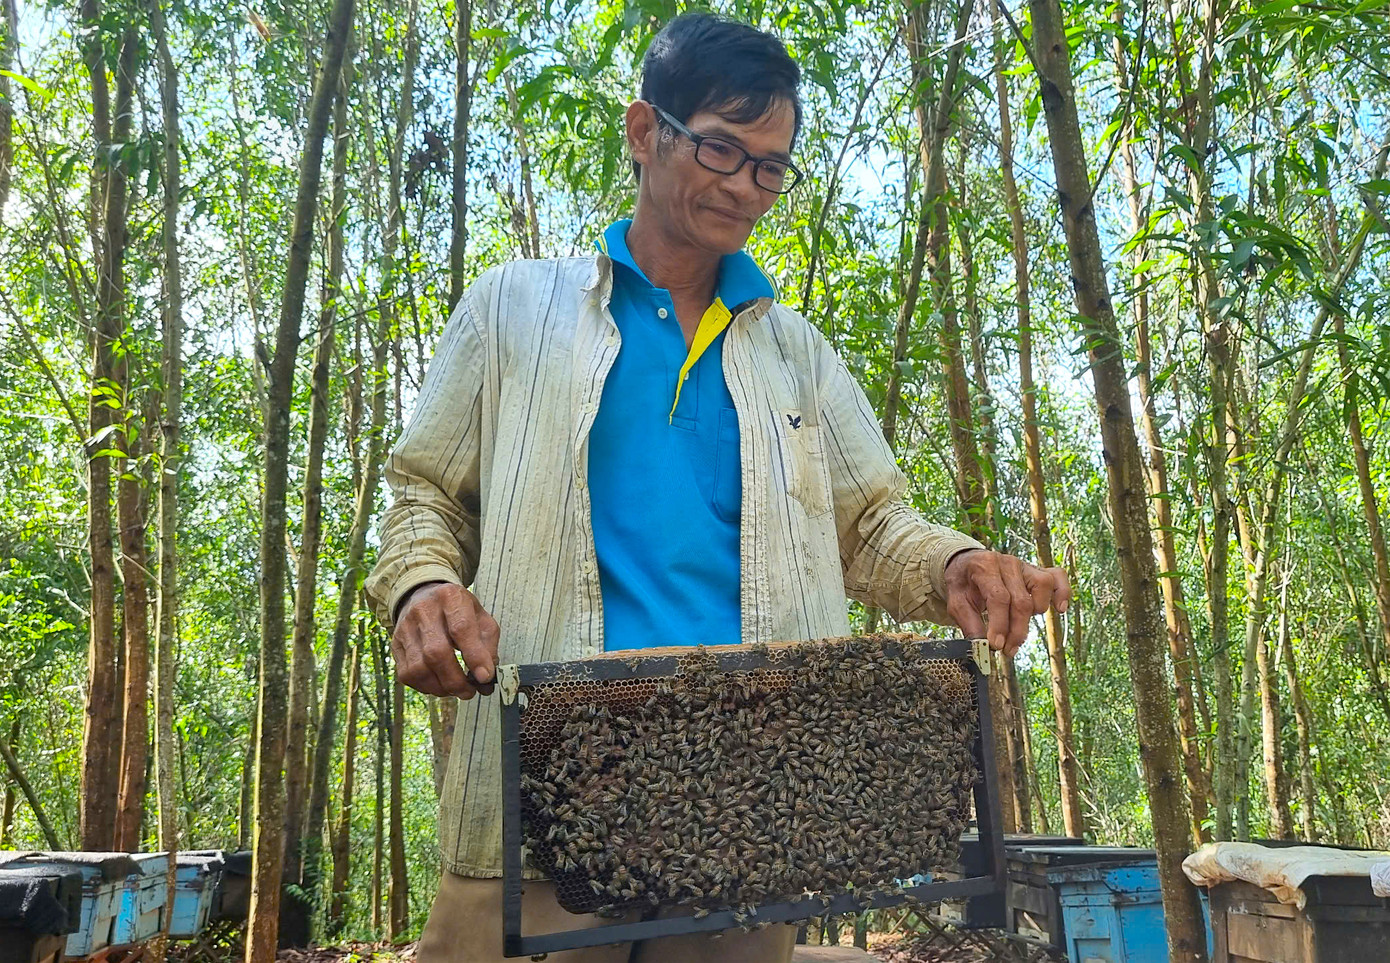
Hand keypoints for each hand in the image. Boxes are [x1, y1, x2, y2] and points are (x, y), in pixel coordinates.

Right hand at [392, 581, 499, 697]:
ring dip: (440, 687)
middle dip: (455, 680)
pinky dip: (425, 687)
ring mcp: (405, 628)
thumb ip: (488, 645)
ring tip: (455, 690)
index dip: (474, 656)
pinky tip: (439, 685)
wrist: (424, 596)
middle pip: (436, 652)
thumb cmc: (457, 610)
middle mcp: (423, 610)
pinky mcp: (395, 644)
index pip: (461, 628)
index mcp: (450, 597)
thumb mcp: (480, 617)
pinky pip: (406, 674)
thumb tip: (486, 677)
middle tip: (469, 691)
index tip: (485, 677)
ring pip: (418, 668)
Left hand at [943, 550, 1070, 657]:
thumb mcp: (956, 601)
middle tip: (1008, 650)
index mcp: (984, 566)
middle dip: (1016, 631)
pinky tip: (1059, 609)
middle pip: (1021, 600)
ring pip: (1042, 587)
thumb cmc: (963, 584)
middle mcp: (1008, 563)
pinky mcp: (1037, 570)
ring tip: (1019, 626)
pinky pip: (1058, 576)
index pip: (999, 598)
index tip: (996, 645)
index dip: (999, 624)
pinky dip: (1062, 592)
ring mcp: (1025, 565)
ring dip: (1034, 614)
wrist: (967, 563)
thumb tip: (981, 647)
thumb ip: (968, 623)